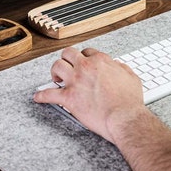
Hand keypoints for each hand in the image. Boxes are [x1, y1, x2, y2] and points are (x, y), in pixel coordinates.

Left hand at [33, 46, 148, 142]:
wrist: (124, 118)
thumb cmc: (129, 101)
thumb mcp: (132, 77)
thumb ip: (123, 68)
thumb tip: (118, 66)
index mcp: (101, 61)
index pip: (87, 52)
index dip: (84, 58)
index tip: (83, 64)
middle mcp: (86, 67)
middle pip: (68, 53)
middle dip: (66, 59)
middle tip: (67, 67)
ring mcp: (76, 81)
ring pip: (57, 66)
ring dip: (54, 71)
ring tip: (55, 78)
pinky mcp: (68, 97)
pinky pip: (49, 94)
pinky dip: (41, 96)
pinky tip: (38, 98)